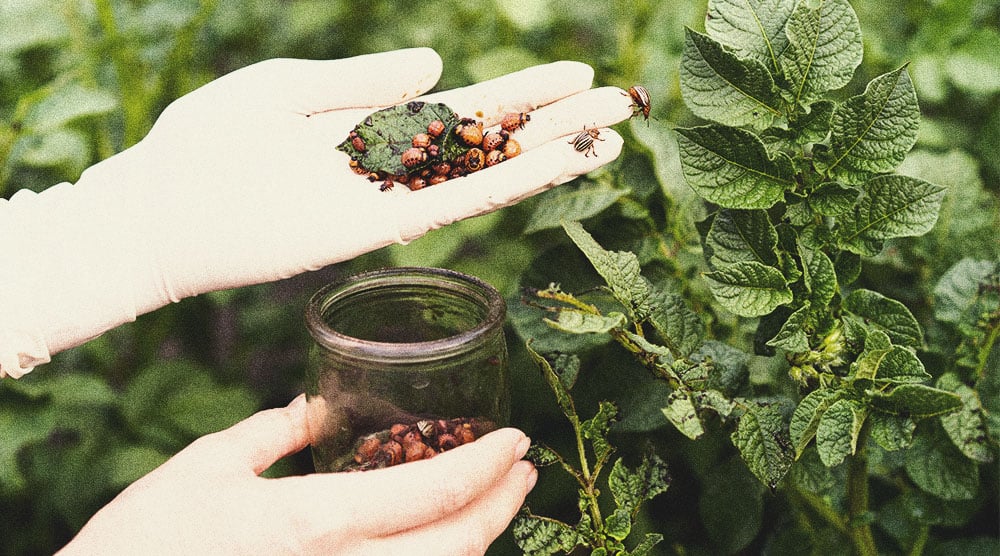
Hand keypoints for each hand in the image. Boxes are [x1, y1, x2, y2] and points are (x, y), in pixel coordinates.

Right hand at [59, 395, 536, 554]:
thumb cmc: (144, 544)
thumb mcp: (203, 470)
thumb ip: (267, 435)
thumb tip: (308, 411)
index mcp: (315, 522)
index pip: (433, 491)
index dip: (488, 464)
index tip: (516, 441)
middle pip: (456, 546)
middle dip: (502, 506)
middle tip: (523, 472)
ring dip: (478, 540)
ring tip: (493, 505)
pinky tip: (439, 545)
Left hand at [105, 47, 630, 300]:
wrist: (161, 209)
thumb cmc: (209, 142)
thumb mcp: (288, 89)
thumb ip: (364, 81)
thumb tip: (435, 63)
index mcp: (372, 129)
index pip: (463, 109)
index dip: (520, 95)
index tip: (574, 78)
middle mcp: (393, 168)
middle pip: (490, 142)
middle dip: (555, 123)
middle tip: (621, 103)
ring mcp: (389, 199)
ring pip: (487, 173)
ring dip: (551, 154)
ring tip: (612, 133)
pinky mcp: (378, 228)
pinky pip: (457, 204)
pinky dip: (511, 184)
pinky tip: (559, 166)